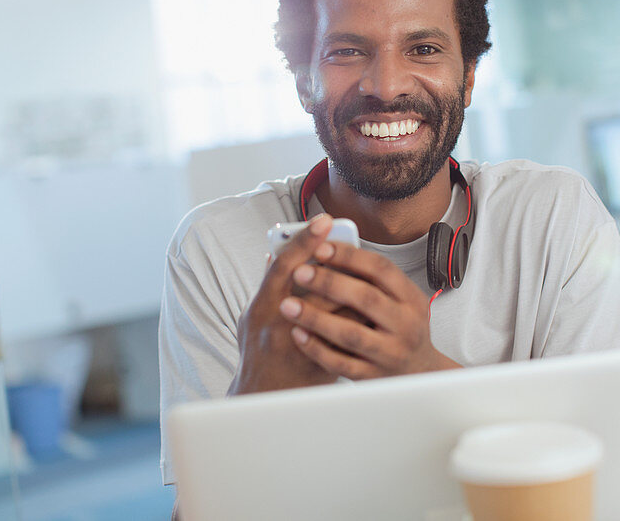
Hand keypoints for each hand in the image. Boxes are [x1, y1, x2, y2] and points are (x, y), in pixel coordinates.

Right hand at [228, 215, 344, 394]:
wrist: (266, 398)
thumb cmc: (259, 352)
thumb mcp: (251, 317)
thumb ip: (267, 288)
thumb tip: (274, 254)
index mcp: (262, 308)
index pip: (284, 265)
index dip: (305, 240)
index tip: (323, 221)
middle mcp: (280, 324)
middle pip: (316, 282)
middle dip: (335, 258)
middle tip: (347, 235)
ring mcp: (303, 344)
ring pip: (338, 308)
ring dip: (352, 285)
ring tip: (359, 266)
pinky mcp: (323, 364)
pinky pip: (350, 335)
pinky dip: (360, 317)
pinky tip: (368, 304)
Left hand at [276, 241, 460, 379]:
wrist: (419, 372)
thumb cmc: (401, 328)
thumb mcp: (400, 299)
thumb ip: (372, 279)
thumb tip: (328, 250)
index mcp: (411, 299)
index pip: (382, 269)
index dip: (350, 256)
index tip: (320, 247)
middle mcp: (405, 325)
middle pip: (366, 298)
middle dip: (329, 283)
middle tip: (299, 271)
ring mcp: (390, 353)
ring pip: (351, 333)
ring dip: (316, 318)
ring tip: (288, 305)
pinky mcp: (373, 376)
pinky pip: (341, 363)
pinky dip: (317, 348)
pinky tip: (298, 334)